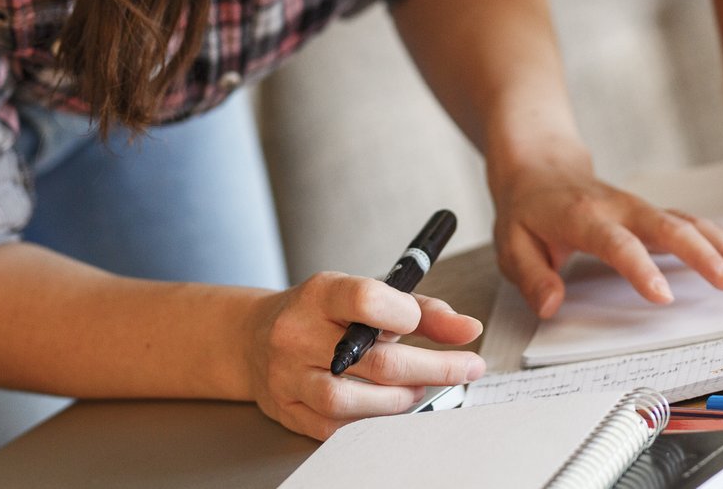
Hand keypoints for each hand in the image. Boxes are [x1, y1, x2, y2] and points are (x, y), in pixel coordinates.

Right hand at [241, 273, 484, 438]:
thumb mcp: (366, 294)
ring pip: (352, 401)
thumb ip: (420, 310)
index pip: (366, 300)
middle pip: (375, 361)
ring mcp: (288, 376)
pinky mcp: (287, 410)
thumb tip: (468, 329)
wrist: (254, 337)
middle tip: (466, 369)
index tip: (431, 325)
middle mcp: (297, 334)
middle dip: (434, 369)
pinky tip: (385, 407)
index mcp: (320, 294)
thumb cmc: (323, 314)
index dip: (407, 315)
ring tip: (416, 390)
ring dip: (399, 400)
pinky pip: (335, 427)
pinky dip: (370, 420)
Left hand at [491, 157, 722, 318]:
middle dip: (704, 255)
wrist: (541, 166)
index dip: (640, 269)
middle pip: (669, 228)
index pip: (616, 243)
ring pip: (694, 223)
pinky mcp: (660, 214)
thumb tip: (551, 306)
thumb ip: (532, 276)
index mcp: (584, 217)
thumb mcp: (510, 244)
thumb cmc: (527, 211)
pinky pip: (702, 225)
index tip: (663, 298)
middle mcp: (623, 209)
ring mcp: (645, 209)